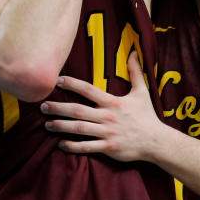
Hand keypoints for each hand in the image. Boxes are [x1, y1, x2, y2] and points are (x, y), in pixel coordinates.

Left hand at [40, 53, 160, 161]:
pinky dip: (73, 146)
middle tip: (42, 106)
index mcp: (113, 102)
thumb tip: (135, 52)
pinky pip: (87, 147)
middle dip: (58, 108)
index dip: (72, 84)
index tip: (57, 80)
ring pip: (79, 129)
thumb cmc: (147, 116)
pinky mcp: (108, 147)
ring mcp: (107, 133)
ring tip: (47, 124)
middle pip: (77, 110)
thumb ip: (135, 72)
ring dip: (61, 126)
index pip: (88, 90)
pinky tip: (60, 144)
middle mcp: (107, 116)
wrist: (157, 141)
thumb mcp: (142, 92)